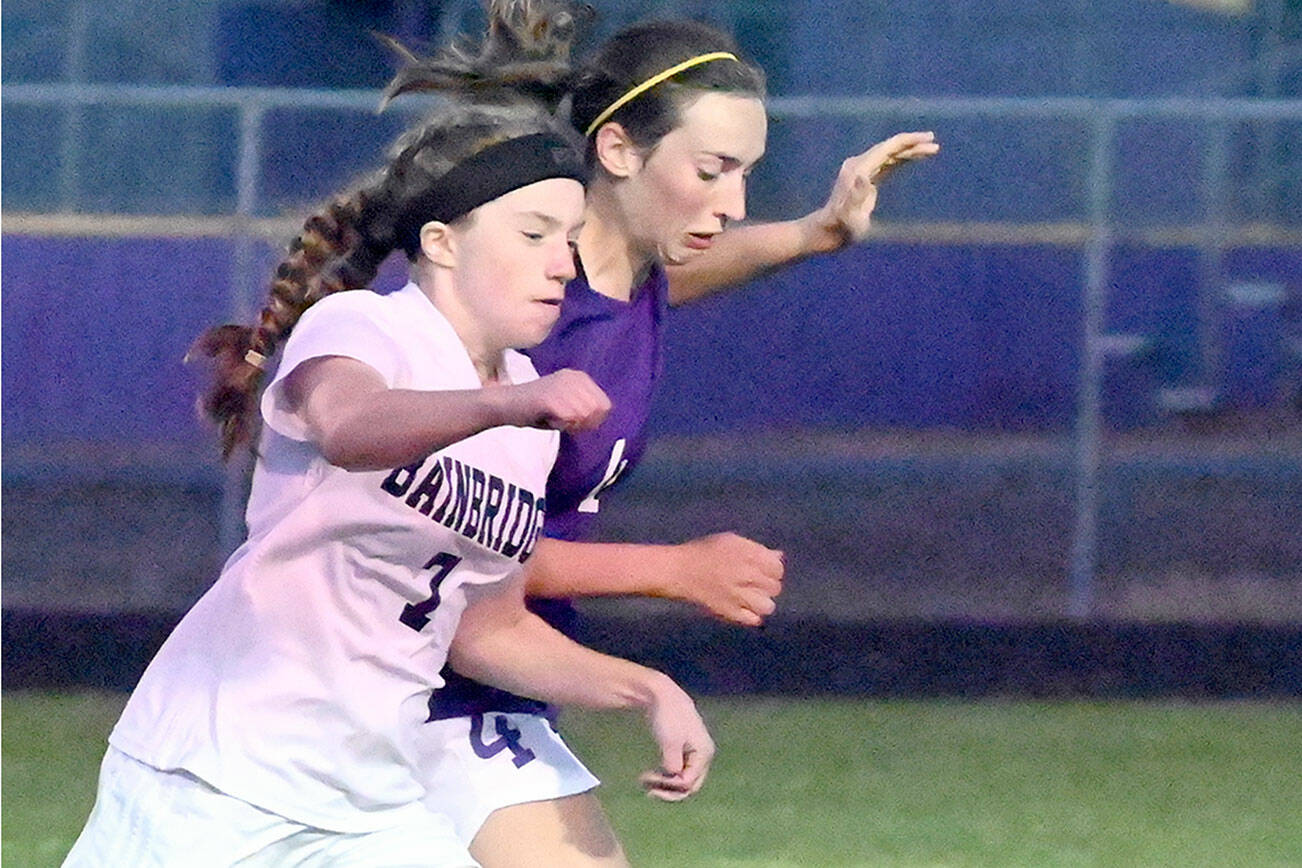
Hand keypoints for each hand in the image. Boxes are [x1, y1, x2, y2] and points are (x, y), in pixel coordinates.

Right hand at [506, 368, 610, 432]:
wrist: (505, 404)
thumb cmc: (535, 409)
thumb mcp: (566, 406)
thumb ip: (584, 411)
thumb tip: (598, 420)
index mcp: (580, 377)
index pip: (605, 406)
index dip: (593, 420)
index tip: (575, 422)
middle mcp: (575, 378)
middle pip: (598, 412)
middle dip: (584, 424)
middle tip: (564, 423)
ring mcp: (563, 386)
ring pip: (585, 415)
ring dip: (572, 425)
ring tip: (555, 420)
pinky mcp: (551, 397)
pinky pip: (570, 418)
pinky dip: (561, 425)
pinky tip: (549, 420)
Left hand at [639, 675, 714, 801]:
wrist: (661, 694)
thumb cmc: (667, 716)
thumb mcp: (670, 742)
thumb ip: (673, 765)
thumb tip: (674, 779)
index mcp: (704, 753)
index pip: (689, 782)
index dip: (669, 786)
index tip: (648, 780)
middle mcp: (703, 756)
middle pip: (690, 785)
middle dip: (669, 790)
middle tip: (648, 790)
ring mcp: (694, 754)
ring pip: (683, 780)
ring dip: (665, 784)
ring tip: (645, 784)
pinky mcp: (684, 751)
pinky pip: (677, 771)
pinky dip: (665, 776)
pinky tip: (650, 777)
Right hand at [668, 532, 783, 626]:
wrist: (679, 571)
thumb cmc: (705, 552)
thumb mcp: (731, 542)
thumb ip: (757, 549)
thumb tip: (779, 556)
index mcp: (747, 555)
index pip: (777, 568)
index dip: (773, 570)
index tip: (764, 571)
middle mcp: (746, 574)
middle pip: (775, 587)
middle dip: (768, 585)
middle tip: (755, 584)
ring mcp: (738, 595)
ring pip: (768, 606)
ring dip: (763, 602)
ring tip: (751, 598)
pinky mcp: (730, 612)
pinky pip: (753, 619)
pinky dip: (752, 615)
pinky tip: (745, 608)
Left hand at [801, 131, 939, 251]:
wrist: (828, 230)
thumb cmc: (840, 227)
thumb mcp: (848, 215)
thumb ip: (855, 197)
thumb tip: (864, 177)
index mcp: (859, 169)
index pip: (887, 148)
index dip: (907, 142)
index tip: (927, 138)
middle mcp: (859, 165)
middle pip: (890, 148)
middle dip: (913, 144)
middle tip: (935, 144)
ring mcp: (862, 170)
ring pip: (890, 155)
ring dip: (910, 151)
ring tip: (932, 150)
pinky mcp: (865, 178)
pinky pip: (887, 163)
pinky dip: (902, 159)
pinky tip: (914, 157)